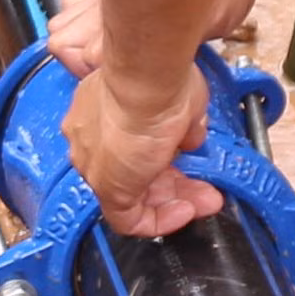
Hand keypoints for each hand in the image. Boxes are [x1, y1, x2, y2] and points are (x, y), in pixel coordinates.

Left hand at [46, 0, 222, 239]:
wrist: (147, 78)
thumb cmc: (158, 75)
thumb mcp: (176, 100)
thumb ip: (180, 125)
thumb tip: (190, 136)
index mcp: (96, 112)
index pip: (126, 144)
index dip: (159, 155)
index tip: (183, 154)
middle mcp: (88, 140)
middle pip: (131, 173)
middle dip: (172, 183)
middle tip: (201, 187)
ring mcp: (95, 166)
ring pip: (134, 196)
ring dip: (172, 201)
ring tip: (205, 201)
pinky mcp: (108, 188)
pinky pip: (131, 219)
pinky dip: (161, 220)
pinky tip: (186, 210)